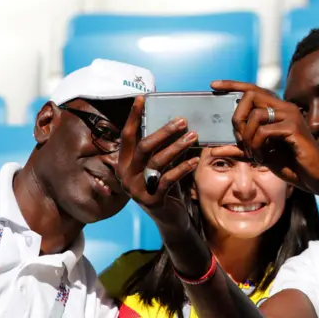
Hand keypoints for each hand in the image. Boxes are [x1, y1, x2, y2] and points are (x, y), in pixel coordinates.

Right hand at [115, 96, 198, 224]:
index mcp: (124, 163)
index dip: (134, 117)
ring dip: (177, 147)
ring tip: (193, 136)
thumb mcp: (160, 166)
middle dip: (163, 132)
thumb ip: (161, 149)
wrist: (170, 219)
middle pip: (143, 147)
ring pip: (157, 162)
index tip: (142, 98)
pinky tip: (194, 160)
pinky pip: (168, 180)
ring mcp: (136, 189)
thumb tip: (177, 122)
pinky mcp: (151, 201)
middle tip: (182, 120)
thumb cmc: (166, 186)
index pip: (128, 136)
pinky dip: (182, 168)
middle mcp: (125, 175)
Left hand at [210, 80, 318, 193]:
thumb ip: (239, 149)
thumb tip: (213, 150)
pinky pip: (264, 131)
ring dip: (248, 138)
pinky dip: (257, 146)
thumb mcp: (259, 155)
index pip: (253, 89)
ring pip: (256, 115)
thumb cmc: (289, 164)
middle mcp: (285, 108)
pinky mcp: (294, 128)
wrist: (313, 177)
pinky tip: (263, 158)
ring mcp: (291, 116)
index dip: (233, 85)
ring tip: (253, 154)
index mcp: (277, 110)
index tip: (214, 85)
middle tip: (240, 140)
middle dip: (238, 118)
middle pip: (251, 95)